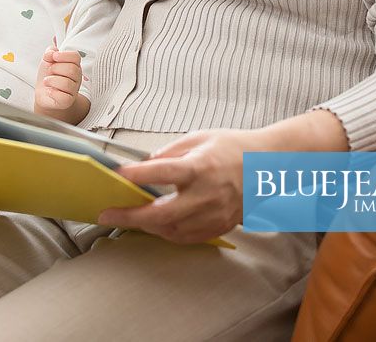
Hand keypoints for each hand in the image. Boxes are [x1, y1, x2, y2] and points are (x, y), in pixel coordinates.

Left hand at [34, 48, 84, 112]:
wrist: (44, 94)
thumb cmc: (48, 76)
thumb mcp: (47, 60)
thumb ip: (50, 52)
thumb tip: (52, 52)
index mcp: (74, 65)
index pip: (76, 57)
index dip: (64, 55)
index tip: (54, 57)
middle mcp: (76, 77)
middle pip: (72, 69)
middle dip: (55, 68)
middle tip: (49, 71)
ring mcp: (73, 90)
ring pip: (67, 83)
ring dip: (52, 81)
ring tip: (47, 81)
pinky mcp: (67, 101)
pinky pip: (63, 96)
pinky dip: (52, 92)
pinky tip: (49, 90)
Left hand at [98, 128, 272, 244]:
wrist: (268, 166)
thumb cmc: (232, 148)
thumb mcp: (199, 138)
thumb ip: (170, 152)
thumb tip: (145, 165)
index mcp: (201, 166)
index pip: (163, 171)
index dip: (137, 174)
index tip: (118, 175)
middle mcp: (208, 194)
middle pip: (162, 212)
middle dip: (131, 216)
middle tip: (107, 214)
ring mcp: (214, 214)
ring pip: (172, 230)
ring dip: (145, 225)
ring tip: (128, 217)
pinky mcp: (219, 226)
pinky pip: (186, 237)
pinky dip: (166, 232)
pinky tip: (154, 224)